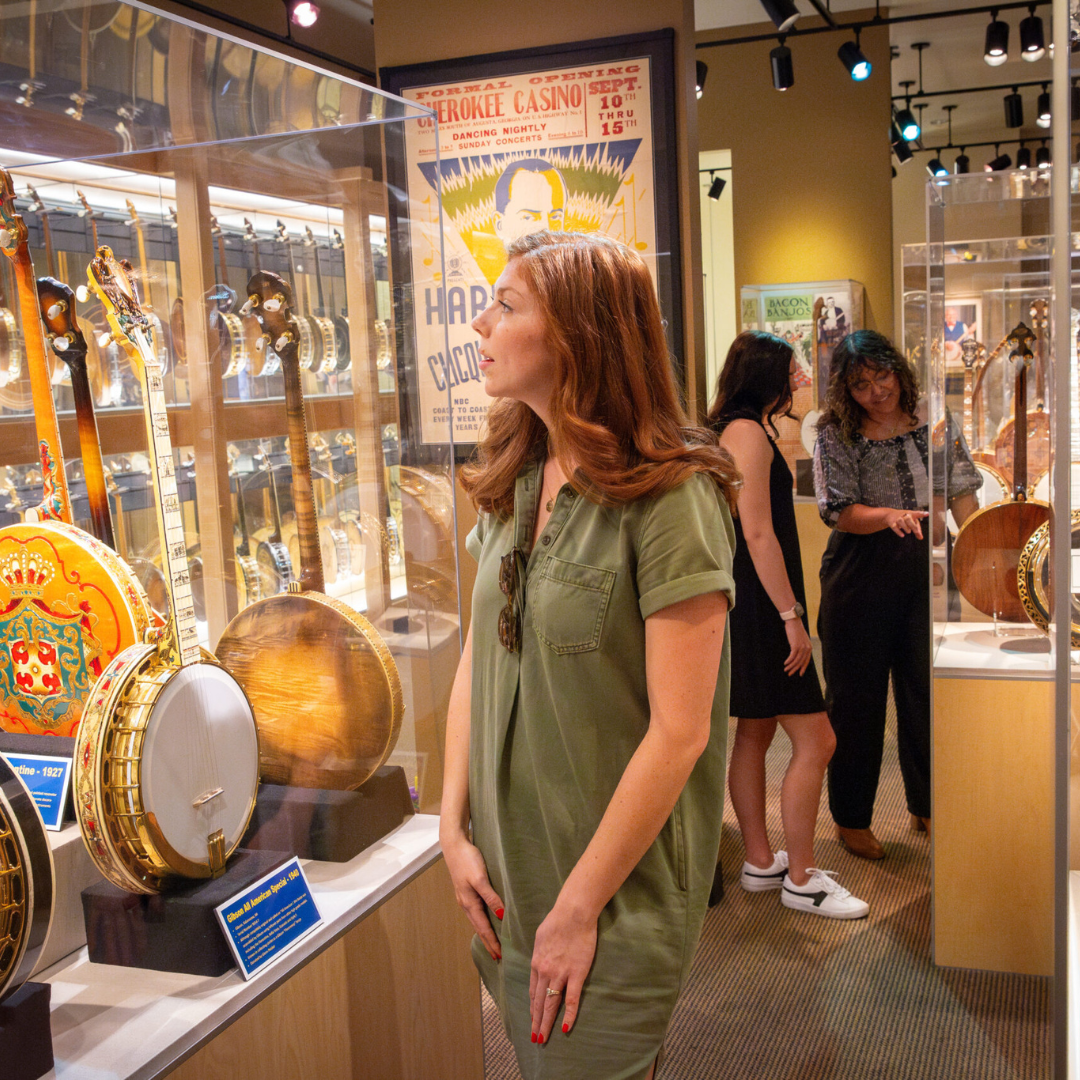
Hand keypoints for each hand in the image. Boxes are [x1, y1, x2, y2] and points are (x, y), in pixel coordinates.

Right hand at [441, 830, 503, 961]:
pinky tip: (486, 920)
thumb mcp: (481, 878)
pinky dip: (482, 921)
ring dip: (485, 933)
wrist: (454, 844)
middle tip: (497, 957)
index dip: (492, 942)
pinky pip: (476, 912)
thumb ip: (491, 897)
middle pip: (479, 928)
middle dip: (488, 942)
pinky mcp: (466, 890)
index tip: (500, 956)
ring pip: (477, 920)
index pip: (483, 928)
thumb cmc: (467, 860)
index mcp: (469, 903)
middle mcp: (466, 903)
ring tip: (492, 943)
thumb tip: (501, 917)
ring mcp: (465, 897)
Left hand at [529, 900, 596, 1043]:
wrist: (574, 913)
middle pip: (539, 1002)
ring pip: (551, 1004)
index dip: (532, 1008)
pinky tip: (566, 1028)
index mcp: (536, 963)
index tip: (532, 1020)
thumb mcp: (540, 937)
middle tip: (535, 1039)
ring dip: (546, 1023)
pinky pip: (572, 999)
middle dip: (536, 1022)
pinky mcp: (577, 974)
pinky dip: (569, 1015)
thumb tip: (540, 961)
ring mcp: (560, 974)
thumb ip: (540, 953)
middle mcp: (545, 972)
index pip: (533, 992)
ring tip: (543, 1039)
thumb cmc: (557, 921)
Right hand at [783, 617, 811, 675]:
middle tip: (790, 674)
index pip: (807, 661)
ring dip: (790, 666)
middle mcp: (807, 648)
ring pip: (796, 661)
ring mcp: (802, 647)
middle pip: (801, 662)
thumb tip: (797, 654)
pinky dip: (788, 661)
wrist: (794, 622)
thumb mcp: (801, 639)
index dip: (803, 668)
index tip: (800, 674)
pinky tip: (785, 664)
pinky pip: (792, 657)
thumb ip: (801, 646)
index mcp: (809, 647)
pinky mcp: (796, 646)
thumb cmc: (796, 630)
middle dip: (795, 669)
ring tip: (786, 670)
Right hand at [883, 508, 927, 538]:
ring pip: (901, 521)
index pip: (917, 513)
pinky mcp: (892, 522)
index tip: (927, 514)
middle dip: (912, 525)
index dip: (922, 514)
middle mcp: (904, 515)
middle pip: (908, 518)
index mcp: (911, 514)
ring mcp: (898, 518)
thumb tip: (920, 537)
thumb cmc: (904, 518)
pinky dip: (898, 531)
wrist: (890, 514)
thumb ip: (917, 529)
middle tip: (916, 531)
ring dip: (905, 527)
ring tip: (908, 532)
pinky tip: (902, 535)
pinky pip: (894, 527)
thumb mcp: (911, 521)